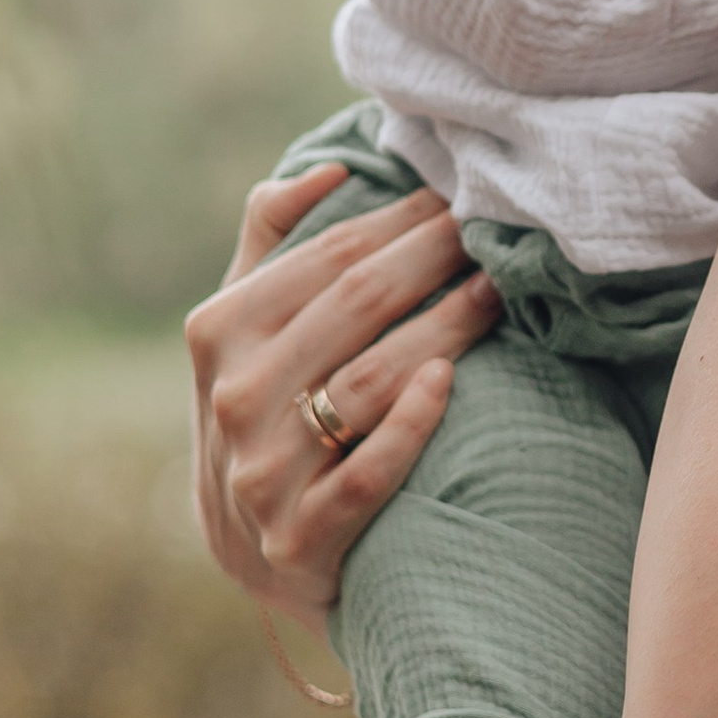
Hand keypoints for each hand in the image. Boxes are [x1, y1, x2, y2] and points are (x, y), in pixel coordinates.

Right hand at [184, 169, 499, 616]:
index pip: (328, 255)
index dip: (401, 217)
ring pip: (370, 380)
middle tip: (495, 226)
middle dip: (434, 255)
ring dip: (444, 326)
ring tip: (497, 291)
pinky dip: (410, 424)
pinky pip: (367, 473)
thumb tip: (329, 168)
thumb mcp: (243, 328)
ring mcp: (266, 472)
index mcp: (220, 330)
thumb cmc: (266, 408)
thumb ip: (269, 240)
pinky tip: (450, 380)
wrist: (253, 549)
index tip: (460, 190)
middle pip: (357, 304)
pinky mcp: (304, 537)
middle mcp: (236, 397)